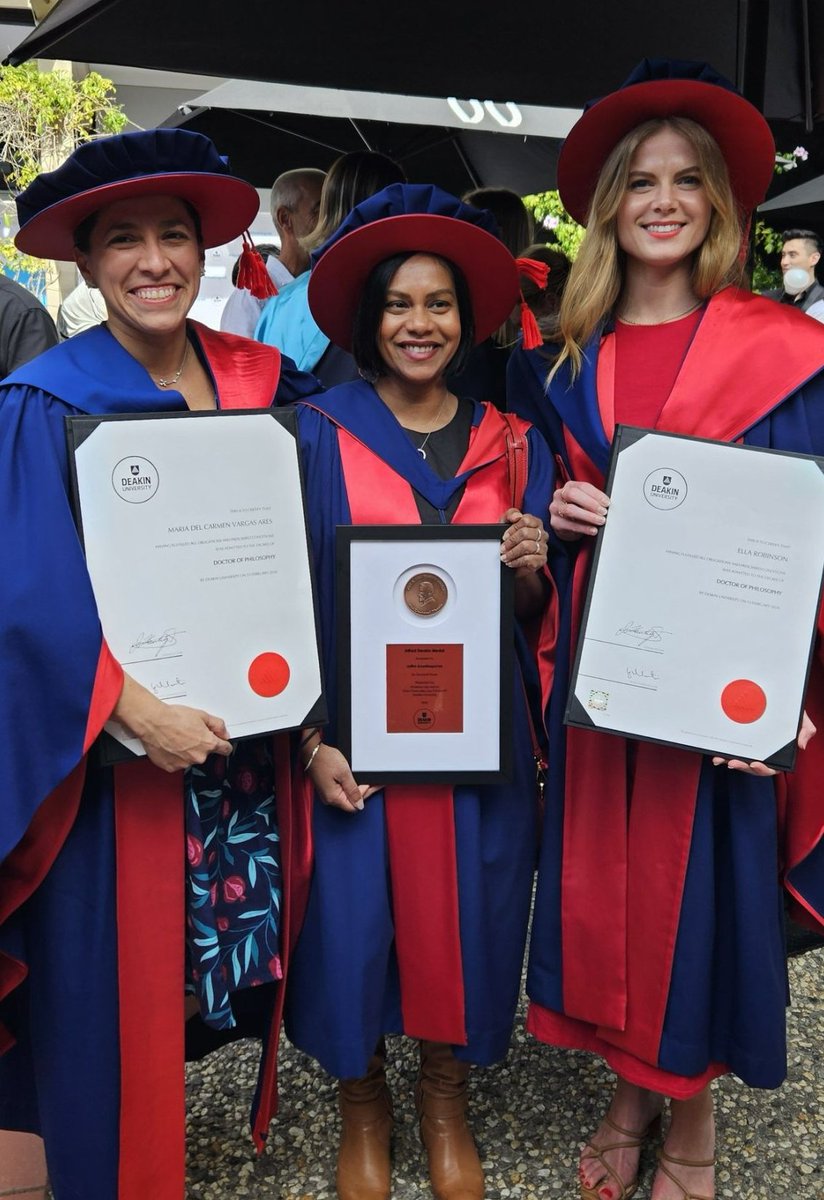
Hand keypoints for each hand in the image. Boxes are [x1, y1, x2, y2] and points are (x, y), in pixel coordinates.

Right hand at [113, 674, 231, 771]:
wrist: (153, 722)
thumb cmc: (173, 718)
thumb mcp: (201, 715)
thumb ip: (217, 725)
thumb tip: (224, 732)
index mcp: (208, 744)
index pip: (225, 750)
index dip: (224, 745)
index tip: (223, 745)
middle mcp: (198, 757)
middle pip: (205, 753)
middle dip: (200, 745)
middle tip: (189, 734)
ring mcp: (184, 764)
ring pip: (190, 758)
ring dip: (186, 751)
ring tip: (177, 738)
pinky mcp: (171, 767)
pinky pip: (177, 763)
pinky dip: (174, 756)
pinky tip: (170, 745)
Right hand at [306, 742, 374, 812]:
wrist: (313, 752)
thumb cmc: (325, 759)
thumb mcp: (344, 773)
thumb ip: (353, 790)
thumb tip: (360, 804)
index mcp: (333, 797)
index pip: (354, 805)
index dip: (365, 796)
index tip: (373, 786)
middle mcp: (329, 799)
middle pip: (351, 801)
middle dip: (363, 791)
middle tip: (374, 782)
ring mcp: (328, 794)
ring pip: (347, 796)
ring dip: (357, 789)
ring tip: (367, 780)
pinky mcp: (327, 788)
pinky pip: (342, 791)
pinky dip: (350, 786)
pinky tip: (356, 780)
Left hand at [500, 508, 548, 572]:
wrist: (514, 560)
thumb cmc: (511, 540)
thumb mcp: (506, 524)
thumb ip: (510, 515)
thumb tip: (516, 516)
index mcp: (535, 523)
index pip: (525, 520)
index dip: (512, 528)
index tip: (504, 536)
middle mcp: (542, 534)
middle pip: (525, 533)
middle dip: (511, 541)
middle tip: (502, 548)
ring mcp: (543, 547)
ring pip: (527, 546)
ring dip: (512, 553)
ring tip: (504, 557)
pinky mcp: (542, 559)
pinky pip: (529, 559)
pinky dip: (516, 561)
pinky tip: (510, 563)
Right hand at [549, 481, 608, 540]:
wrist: (566, 525)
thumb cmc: (578, 509)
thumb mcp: (585, 501)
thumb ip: (594, 500)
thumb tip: (607, 505)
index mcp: (569, 486)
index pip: (583, 486)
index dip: (596, 494)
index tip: (607, 502)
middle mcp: (559, 495)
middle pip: (573, 495)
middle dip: (590, 503)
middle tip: (603, 511)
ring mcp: (555, 508)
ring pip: (570, 510)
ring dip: (588, 516)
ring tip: (600, 521)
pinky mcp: (555, 522)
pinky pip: (570, 525)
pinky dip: (584, 528)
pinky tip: (593, 530)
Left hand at [712, 710, 816, 774]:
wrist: (779, 702)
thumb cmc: (791, 713)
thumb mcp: (803, 720)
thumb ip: (806, 731)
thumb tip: (801, 746)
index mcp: (778, 755)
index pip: (771, 767)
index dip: (763, 769)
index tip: (755, 764)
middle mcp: (764, 755)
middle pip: (753, 767)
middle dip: (743, 767)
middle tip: (733, 762)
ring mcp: (752, 750)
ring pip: (740, 761)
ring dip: (730, 762)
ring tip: (720, 759)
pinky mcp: (742, 743)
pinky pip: (733, 751)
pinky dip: (724, 755)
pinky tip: (717, 755)